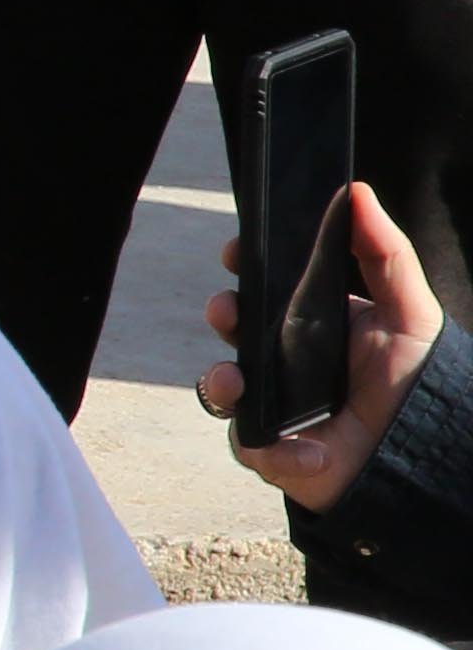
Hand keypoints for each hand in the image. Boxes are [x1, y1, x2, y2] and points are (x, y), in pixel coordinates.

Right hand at [198, 179, 445, 512]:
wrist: (428, 458)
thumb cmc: (422, 385)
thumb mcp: (411, 312)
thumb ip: (384, 252)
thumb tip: (356, 190)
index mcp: (315, 327)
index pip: (266, 289)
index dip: (244, 269)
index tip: (235, 252)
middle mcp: (289, 363)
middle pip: (235, 330)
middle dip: (222, 314)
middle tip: (228, 311)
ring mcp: (276, 407)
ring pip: (222, 388)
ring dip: (221, 381)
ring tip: (236, 380)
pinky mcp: (274, 453)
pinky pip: (249, 445)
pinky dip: (273, 447)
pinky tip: (306, 445)